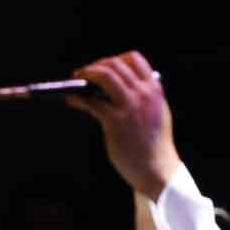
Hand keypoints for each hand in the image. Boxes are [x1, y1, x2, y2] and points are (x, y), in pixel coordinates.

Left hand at [71, 52, 182, 198]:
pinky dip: (79, 98)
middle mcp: (143, 95)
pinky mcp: (116, 122)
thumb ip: (142, 97)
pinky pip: (92, 101)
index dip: (116, 58)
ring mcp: (130, 107)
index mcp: (154, 90)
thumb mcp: (156, 114)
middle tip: (84, 73)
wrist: (157, 170)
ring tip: (77, 79)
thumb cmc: (153, 145)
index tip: (105, 66)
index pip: (134, 59)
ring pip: (105, 75)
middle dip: (96, 65)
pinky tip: (73, 100)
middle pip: (115, 64)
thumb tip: (112, 86)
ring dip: (87, 73)